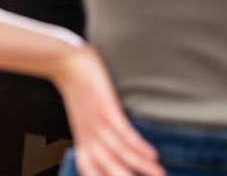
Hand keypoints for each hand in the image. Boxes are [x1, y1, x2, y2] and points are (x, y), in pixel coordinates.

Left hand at [52, 45, 164, 175]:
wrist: (67, 63)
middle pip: (109, 169)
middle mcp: (90, 137)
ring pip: (120, 153)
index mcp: (83, 142)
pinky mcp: (106, 108)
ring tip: (160, 174)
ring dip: (142, 166)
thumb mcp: (83, 118)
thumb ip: (94, 133)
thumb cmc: (78, 90)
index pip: (91, 171)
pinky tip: (153, 154)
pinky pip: (123, 131)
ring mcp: (98, 123)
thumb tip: (113, 144)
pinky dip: (138, 145)